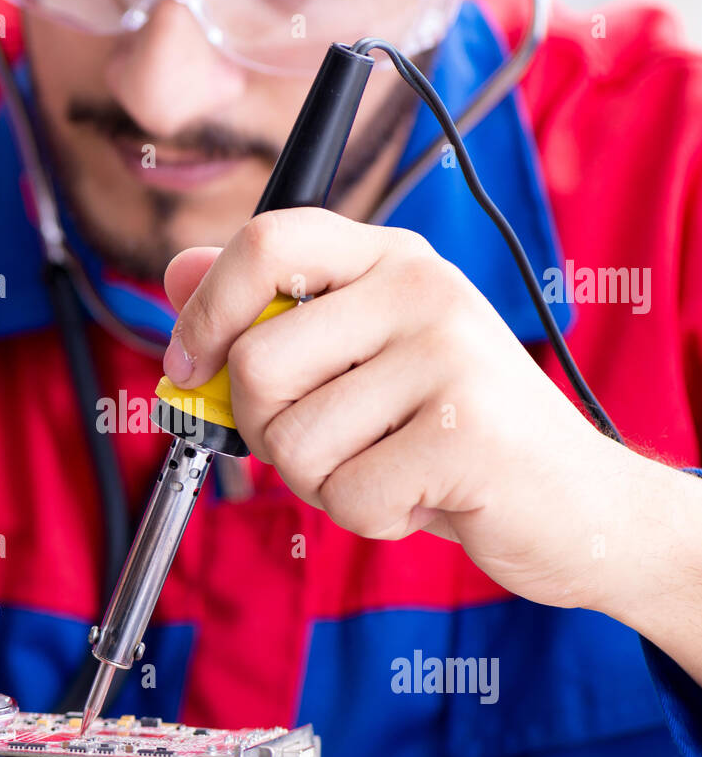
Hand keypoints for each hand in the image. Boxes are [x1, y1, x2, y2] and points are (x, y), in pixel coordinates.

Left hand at [162, 208, 647, 617]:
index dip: (206, 308)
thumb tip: (177, 272)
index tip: (190, 363)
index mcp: (391, 260)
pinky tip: (423, 495)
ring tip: (390, 468)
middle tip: (332, 445)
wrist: (580, 503)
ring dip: (323, 483)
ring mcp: (449, 353)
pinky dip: (370, 518)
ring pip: (292, 442)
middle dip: (267, 431)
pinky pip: (346, 496)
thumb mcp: (362, 362)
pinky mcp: (467, 431)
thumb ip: (273, 316)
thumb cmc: (453, 436)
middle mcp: (422, 288)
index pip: (266, 238)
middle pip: (256, 363)